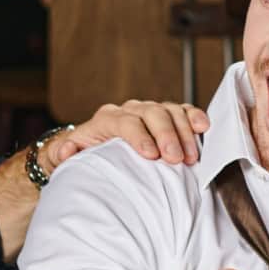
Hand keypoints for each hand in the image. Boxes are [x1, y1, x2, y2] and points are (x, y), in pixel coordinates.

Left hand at [49, 100, 212, 169]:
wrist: (95, 148)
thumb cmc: (85, 155)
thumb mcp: (69, 156)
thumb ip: (64, 153)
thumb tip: (65, 151)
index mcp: (107, 119)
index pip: (125, 122)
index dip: (139, 136)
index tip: (151, 155)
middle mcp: (130, 110)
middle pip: (152, 113)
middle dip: (166, 135)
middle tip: (176, 159)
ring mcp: (150, 111)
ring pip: (170, 111)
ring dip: (184, 132)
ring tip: (192, 157)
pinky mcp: (166, 117)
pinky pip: (183, 111)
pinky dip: (194, 117)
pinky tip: (204, 128)